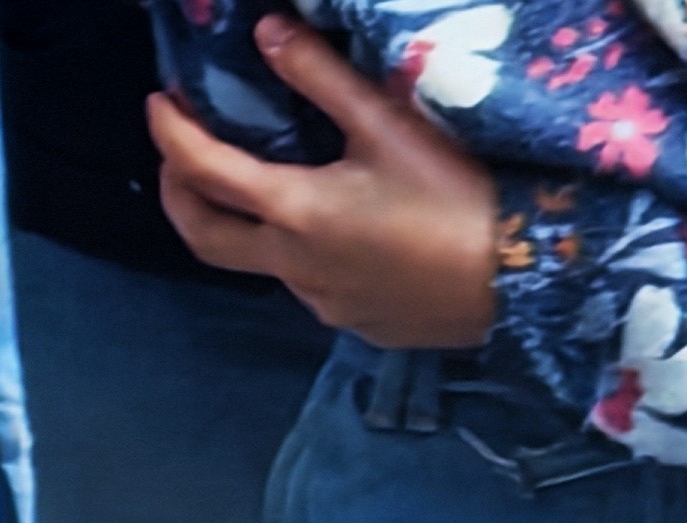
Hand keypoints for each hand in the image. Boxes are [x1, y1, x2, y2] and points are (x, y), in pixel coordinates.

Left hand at [146, 14, 501, 346]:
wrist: (527, 282)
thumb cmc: (459, 198)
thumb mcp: (389, 124)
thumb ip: (320, 76)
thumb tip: (265, 32)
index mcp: (295, 211)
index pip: (204, 169)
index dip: (170, 132)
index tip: (159, 103)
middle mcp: (295, 267)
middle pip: (205, 238)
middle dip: (178, 195)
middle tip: (179, 160)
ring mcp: (326, 304)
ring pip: (265, 265)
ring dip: (253, 227)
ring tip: (275, 191)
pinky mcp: (361, 326)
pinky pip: (314, 290)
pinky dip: (305, 257)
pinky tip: (342, 237)